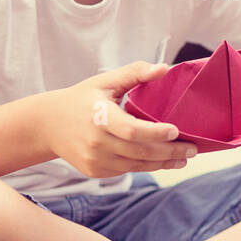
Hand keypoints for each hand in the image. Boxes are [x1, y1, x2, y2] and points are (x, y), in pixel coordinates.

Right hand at [46, 62, 197, 178]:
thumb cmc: (82, 99)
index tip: (176, 131)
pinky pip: (126, 171)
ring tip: (183, 158)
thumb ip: (135, 73)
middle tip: (192, 149)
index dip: (156, 133)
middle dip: (170, 152)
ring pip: (136, 166)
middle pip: (140, 152)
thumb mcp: (105, 81)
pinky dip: (146, 166)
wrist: (48, 124)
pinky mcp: (94, 171)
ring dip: (162, 163)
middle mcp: (96, 142)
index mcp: (99, 116)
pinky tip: (161, 160)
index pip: (132, 130)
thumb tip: (164, 68)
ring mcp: (94, 160)